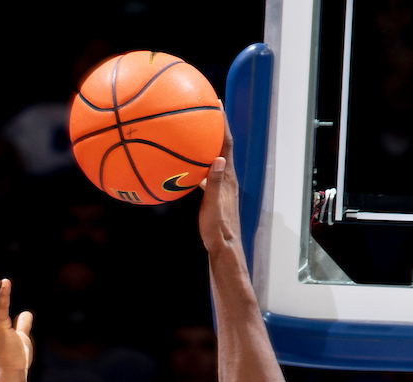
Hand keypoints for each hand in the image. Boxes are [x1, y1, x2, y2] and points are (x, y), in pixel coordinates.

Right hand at [198, 114, 242, 260]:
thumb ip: (213, 184)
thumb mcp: (213, 206)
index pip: (225, 144)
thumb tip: (217, 159)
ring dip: (206, 143)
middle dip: (214, 126)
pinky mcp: (215, 194)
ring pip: (212, 158)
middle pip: (221, 145)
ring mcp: (221, 186)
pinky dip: (197, 162)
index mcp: (227, 177)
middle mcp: (226, 177)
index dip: (222, 123)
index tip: (216, 104)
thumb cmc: (217, 230)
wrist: (223, 247)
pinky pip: (205, 171)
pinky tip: (186, 162)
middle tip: (204, 108)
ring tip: (194, 130)